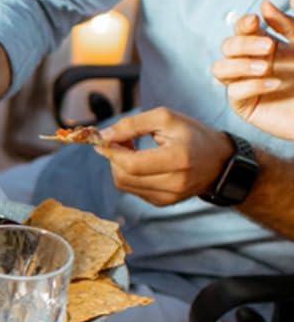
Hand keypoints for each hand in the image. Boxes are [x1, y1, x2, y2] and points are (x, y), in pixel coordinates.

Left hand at [96, 108, 232, 205]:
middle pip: (124, 176)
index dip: (112, 152)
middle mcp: (174, 183)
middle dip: (114, 157)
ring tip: (131, 149)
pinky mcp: (163, 202)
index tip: (103, 140)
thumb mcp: (167, 119)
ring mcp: (168, 197)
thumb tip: (103, 135)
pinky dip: (129, 175)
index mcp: (178, 159)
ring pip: (124, 185)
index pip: (132, 164)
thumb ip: (133, 125)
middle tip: (120, 140)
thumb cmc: (193, 135)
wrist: (219, 162)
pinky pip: (132, 190)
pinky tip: (140, 162)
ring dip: (119, 166)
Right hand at [211, 1, 293, 139]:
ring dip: (239, 65)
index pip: (242, 30)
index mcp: (266, 45)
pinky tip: (274, 85)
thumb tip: (265, 3)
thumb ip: (289, 24)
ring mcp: (246, 84)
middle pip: (227, 47)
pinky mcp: (246, 106)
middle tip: (269, 48)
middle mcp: (252, 63)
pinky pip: (233, 93)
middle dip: (243, 45)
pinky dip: (251, 86)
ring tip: (265, 68)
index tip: (255, 21)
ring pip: (219, 69)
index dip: (243, 24)